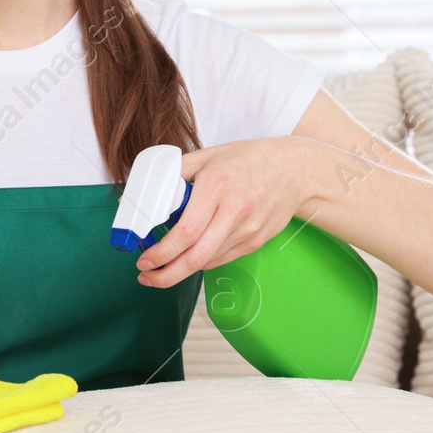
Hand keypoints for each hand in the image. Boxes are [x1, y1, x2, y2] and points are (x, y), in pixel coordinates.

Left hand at [134, 136, 308, 289]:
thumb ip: (172, 172)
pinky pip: (222, 259)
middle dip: (167, 274)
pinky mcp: (256, 241)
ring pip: (208, 261)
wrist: (295, 170)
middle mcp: (235, 212)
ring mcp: (248, 230)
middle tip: (146, 277)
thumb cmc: (248, 160)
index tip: (144, 259)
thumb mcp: (207, 155)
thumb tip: (138, 194)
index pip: (186, 231)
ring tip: (161, 269)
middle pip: (196, 256)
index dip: (162, 252)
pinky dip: (202, 262)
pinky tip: (189, 257)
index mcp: (217, 187)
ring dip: (181, 270)